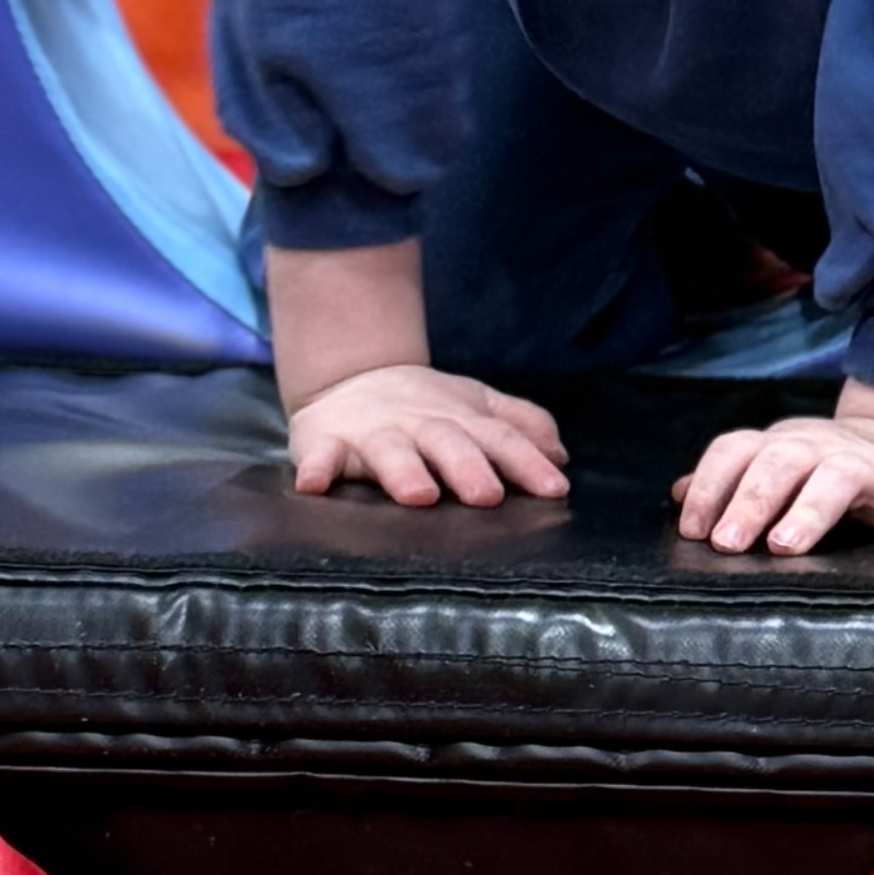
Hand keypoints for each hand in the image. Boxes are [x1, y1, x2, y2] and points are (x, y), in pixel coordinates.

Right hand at [287, 363, 570, 507]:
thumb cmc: (426, 408)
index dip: (527, 462)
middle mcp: (418, 425)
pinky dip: (314, 468)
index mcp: (458, 419)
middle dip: (466, 466)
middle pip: (446, 442)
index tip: (554, 488)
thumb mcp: (476, 407)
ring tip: (418, 494)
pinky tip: (313, 485)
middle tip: (486, 494)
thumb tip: (560, 455)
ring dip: (402, 470)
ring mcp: (371, 433)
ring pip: (388, 451)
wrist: (351, 379)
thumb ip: (519, 426)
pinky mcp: (325, 441)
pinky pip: (317, 456)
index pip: (499, 438)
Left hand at [672, 380, 873, 555]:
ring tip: (786, 546)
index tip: (692, 530)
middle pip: (782, 462)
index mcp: (784, 445)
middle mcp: (824, 448)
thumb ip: (733, 479)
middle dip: (750, 500)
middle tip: (727, 544)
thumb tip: (677, 494)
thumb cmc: (832, 469)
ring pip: (840, 477)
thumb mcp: (781, 465)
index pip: (736, 451)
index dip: (710, 486)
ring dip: (810, 509)